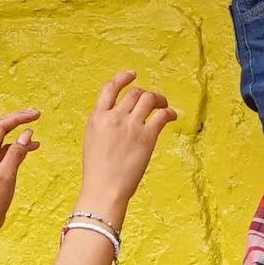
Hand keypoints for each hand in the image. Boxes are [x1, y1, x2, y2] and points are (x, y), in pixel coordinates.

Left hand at [0, 107, 40, 245]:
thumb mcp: (7, 175)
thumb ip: (17, 152)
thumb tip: (27, 133)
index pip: (1, 125)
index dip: (19, 117)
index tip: (37, 115)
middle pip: (0, 127)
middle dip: (17, 119)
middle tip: (35, 114)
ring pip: (3, 140)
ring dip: (18, 133)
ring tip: (35, 129)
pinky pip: (6, 152)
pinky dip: (18, 148)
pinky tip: (31, 148)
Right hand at [74, 72, 176, 224]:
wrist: (104, 189)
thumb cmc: (97, 172)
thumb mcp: (91, 141)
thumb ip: (102, 125)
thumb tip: (114, 117)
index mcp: (97, 117)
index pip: (109, 88)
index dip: (122, 78)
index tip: (132, 75)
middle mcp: (114, 117)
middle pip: (134, 92)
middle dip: (145, 94)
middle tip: (152, 101)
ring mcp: (131, 125)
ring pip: (148, 98)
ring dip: (159, 99)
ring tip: (163, 106)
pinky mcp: (147, 136)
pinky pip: (162, 115)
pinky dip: (169, 112)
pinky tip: (171, 117)